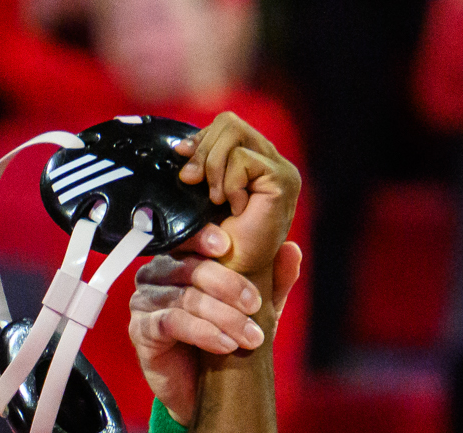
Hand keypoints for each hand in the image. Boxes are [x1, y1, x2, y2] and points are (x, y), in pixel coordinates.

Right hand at [129, 235, 301, 423]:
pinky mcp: (140, 330)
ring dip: (223, 317)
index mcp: (182, 259)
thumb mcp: (258, 310)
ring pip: (186, 297)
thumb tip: (291, 249)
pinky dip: (202, 332)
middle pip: (191, 267)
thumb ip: (273, 280)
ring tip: (250, 337)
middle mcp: (158, 275)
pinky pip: (170, 322)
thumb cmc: (225, 342)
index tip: (228, 247)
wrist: (201, 393)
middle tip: (255, 306)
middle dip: (229, 286)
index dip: (205, 238)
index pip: (188, 237)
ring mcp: (144, 302)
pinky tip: (225, 345)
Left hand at [175, 111, 301, 289]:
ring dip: (212, 168)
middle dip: (202, 151)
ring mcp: (279, 169)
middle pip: (229, 123)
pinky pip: (242, 159)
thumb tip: (180, 148)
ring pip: (234, 133)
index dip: (199, 140)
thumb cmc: (207, 247)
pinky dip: (227, 183)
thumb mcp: (190, 204)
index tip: (180, 158)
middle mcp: (268, 161)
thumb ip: (191, 172)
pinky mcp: (282, 180)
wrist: (227, 278)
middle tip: (191, 182)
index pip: (224, 126)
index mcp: (248, 162)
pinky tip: (231, 207)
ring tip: (214, 200)